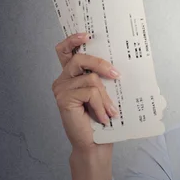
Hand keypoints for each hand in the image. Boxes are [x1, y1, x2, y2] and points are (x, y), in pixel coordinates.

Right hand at [52, 33, 119, 152]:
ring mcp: (61, 89)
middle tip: (117, 74)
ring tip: (111, 110)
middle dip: (101, 64)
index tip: (87, 35)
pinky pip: (90, 92)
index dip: (73, 40)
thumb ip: (103, 76)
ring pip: (90, 78)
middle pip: (79, 59)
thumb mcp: (105, 91)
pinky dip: (101, 105)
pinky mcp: (63, 99)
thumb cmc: (101, 116)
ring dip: (106, 96)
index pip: (65, 50)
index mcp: (71, 74)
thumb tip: (118, 62)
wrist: (95, 143)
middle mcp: (62, 79)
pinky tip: (104, 117)